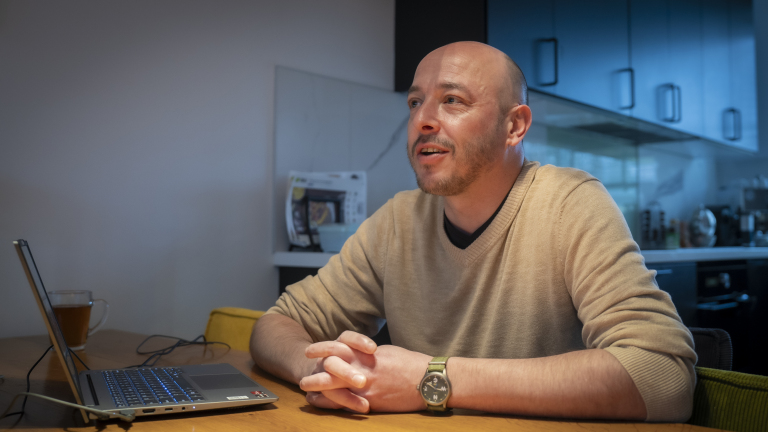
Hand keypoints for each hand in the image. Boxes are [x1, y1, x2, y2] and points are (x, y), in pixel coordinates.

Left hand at [299, 331, 429, 412]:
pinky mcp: (372, 403)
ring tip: (306, 389)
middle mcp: (364, 368)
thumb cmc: (411, 364)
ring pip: (335, 387)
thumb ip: (368, 354)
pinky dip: (331, 403)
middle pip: (331, 367)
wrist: (429, 380)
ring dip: (318, 388)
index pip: (338, 347)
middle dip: (314, 370)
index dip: (322, 349)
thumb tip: (356, 355)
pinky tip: (322, 403)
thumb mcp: (387, 353)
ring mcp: (367, 387)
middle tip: (302, 373)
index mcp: (368, 353)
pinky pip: (346, 403)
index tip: (311, 350)